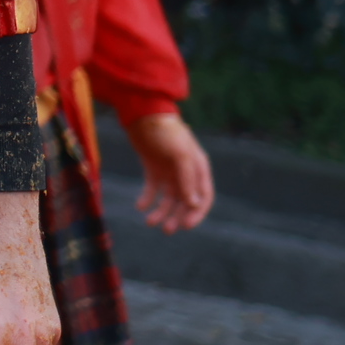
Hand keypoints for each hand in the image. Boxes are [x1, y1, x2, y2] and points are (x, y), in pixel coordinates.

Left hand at [127, 111, 214, 232]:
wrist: (143, 115)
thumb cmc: (166, 132)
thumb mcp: (180, 154)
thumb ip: (188, 179)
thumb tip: (193, 204)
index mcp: (199, 168)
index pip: (204, 197)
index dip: (197, 213)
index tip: (186, 225)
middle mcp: (186, 172)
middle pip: (185, 201)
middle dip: (178, 216)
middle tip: (167, 230)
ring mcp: (169, 171)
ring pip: (168, 198)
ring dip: (161, 212)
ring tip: (150, 222)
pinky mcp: (153, 168)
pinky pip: (152, 189)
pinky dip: (147, 199)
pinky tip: (140, 206)